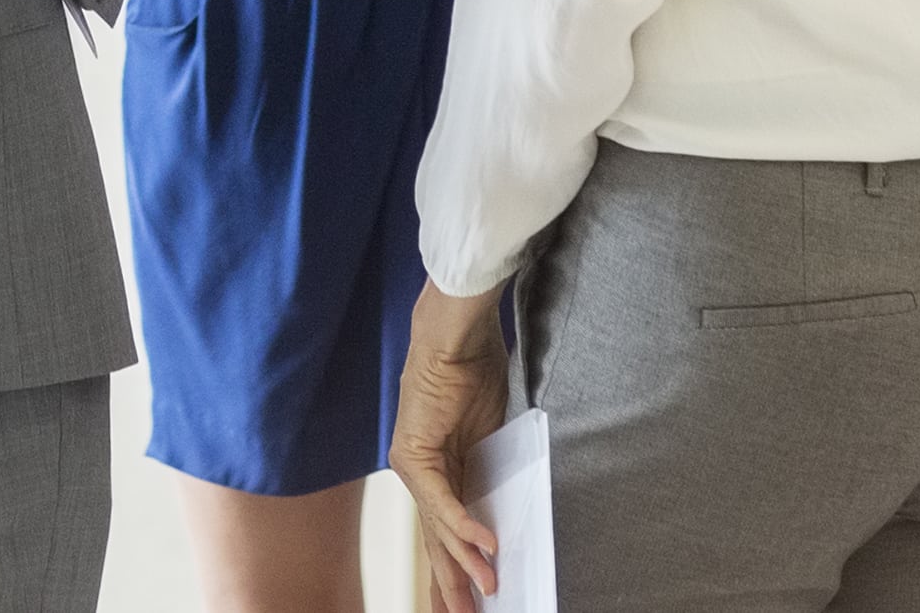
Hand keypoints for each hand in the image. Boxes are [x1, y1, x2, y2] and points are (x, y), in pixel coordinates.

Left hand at [389, 283, 513, 611]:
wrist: (458, 332)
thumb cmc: (475, 370)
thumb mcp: (491, 434)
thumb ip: (491, 473)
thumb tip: (506, 509)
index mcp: (439, 467)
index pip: (446, 529)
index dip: (458, 566)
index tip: (471, 599)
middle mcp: (420, 470)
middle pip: (438, 538)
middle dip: (453, 581)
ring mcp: (414, 462)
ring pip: (440, 527)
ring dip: (467, 562)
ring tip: (489, 592)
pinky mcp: (415, 451)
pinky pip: (444, 500)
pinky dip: (465, 525)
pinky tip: (486, 549)